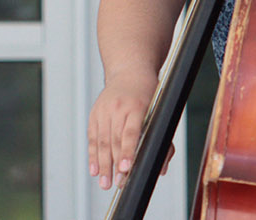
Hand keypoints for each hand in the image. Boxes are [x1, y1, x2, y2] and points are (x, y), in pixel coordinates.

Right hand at [88, 74, 172, 191]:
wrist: (129, 72)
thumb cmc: (149, 95)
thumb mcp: (159, 114)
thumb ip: (163, 141)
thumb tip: (161, 169)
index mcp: (136, 106)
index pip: (130, 132)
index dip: (127, 151)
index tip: (126, 168)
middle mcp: (118, 108)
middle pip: (114, 140)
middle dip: (115, 165)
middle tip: (117, 184)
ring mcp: (104, 110)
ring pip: (102, 141)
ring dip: (103, 164)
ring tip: (105, 182)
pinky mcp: (95, 114)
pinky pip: (93, 137)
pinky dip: (93, 155)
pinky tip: (94, 170)